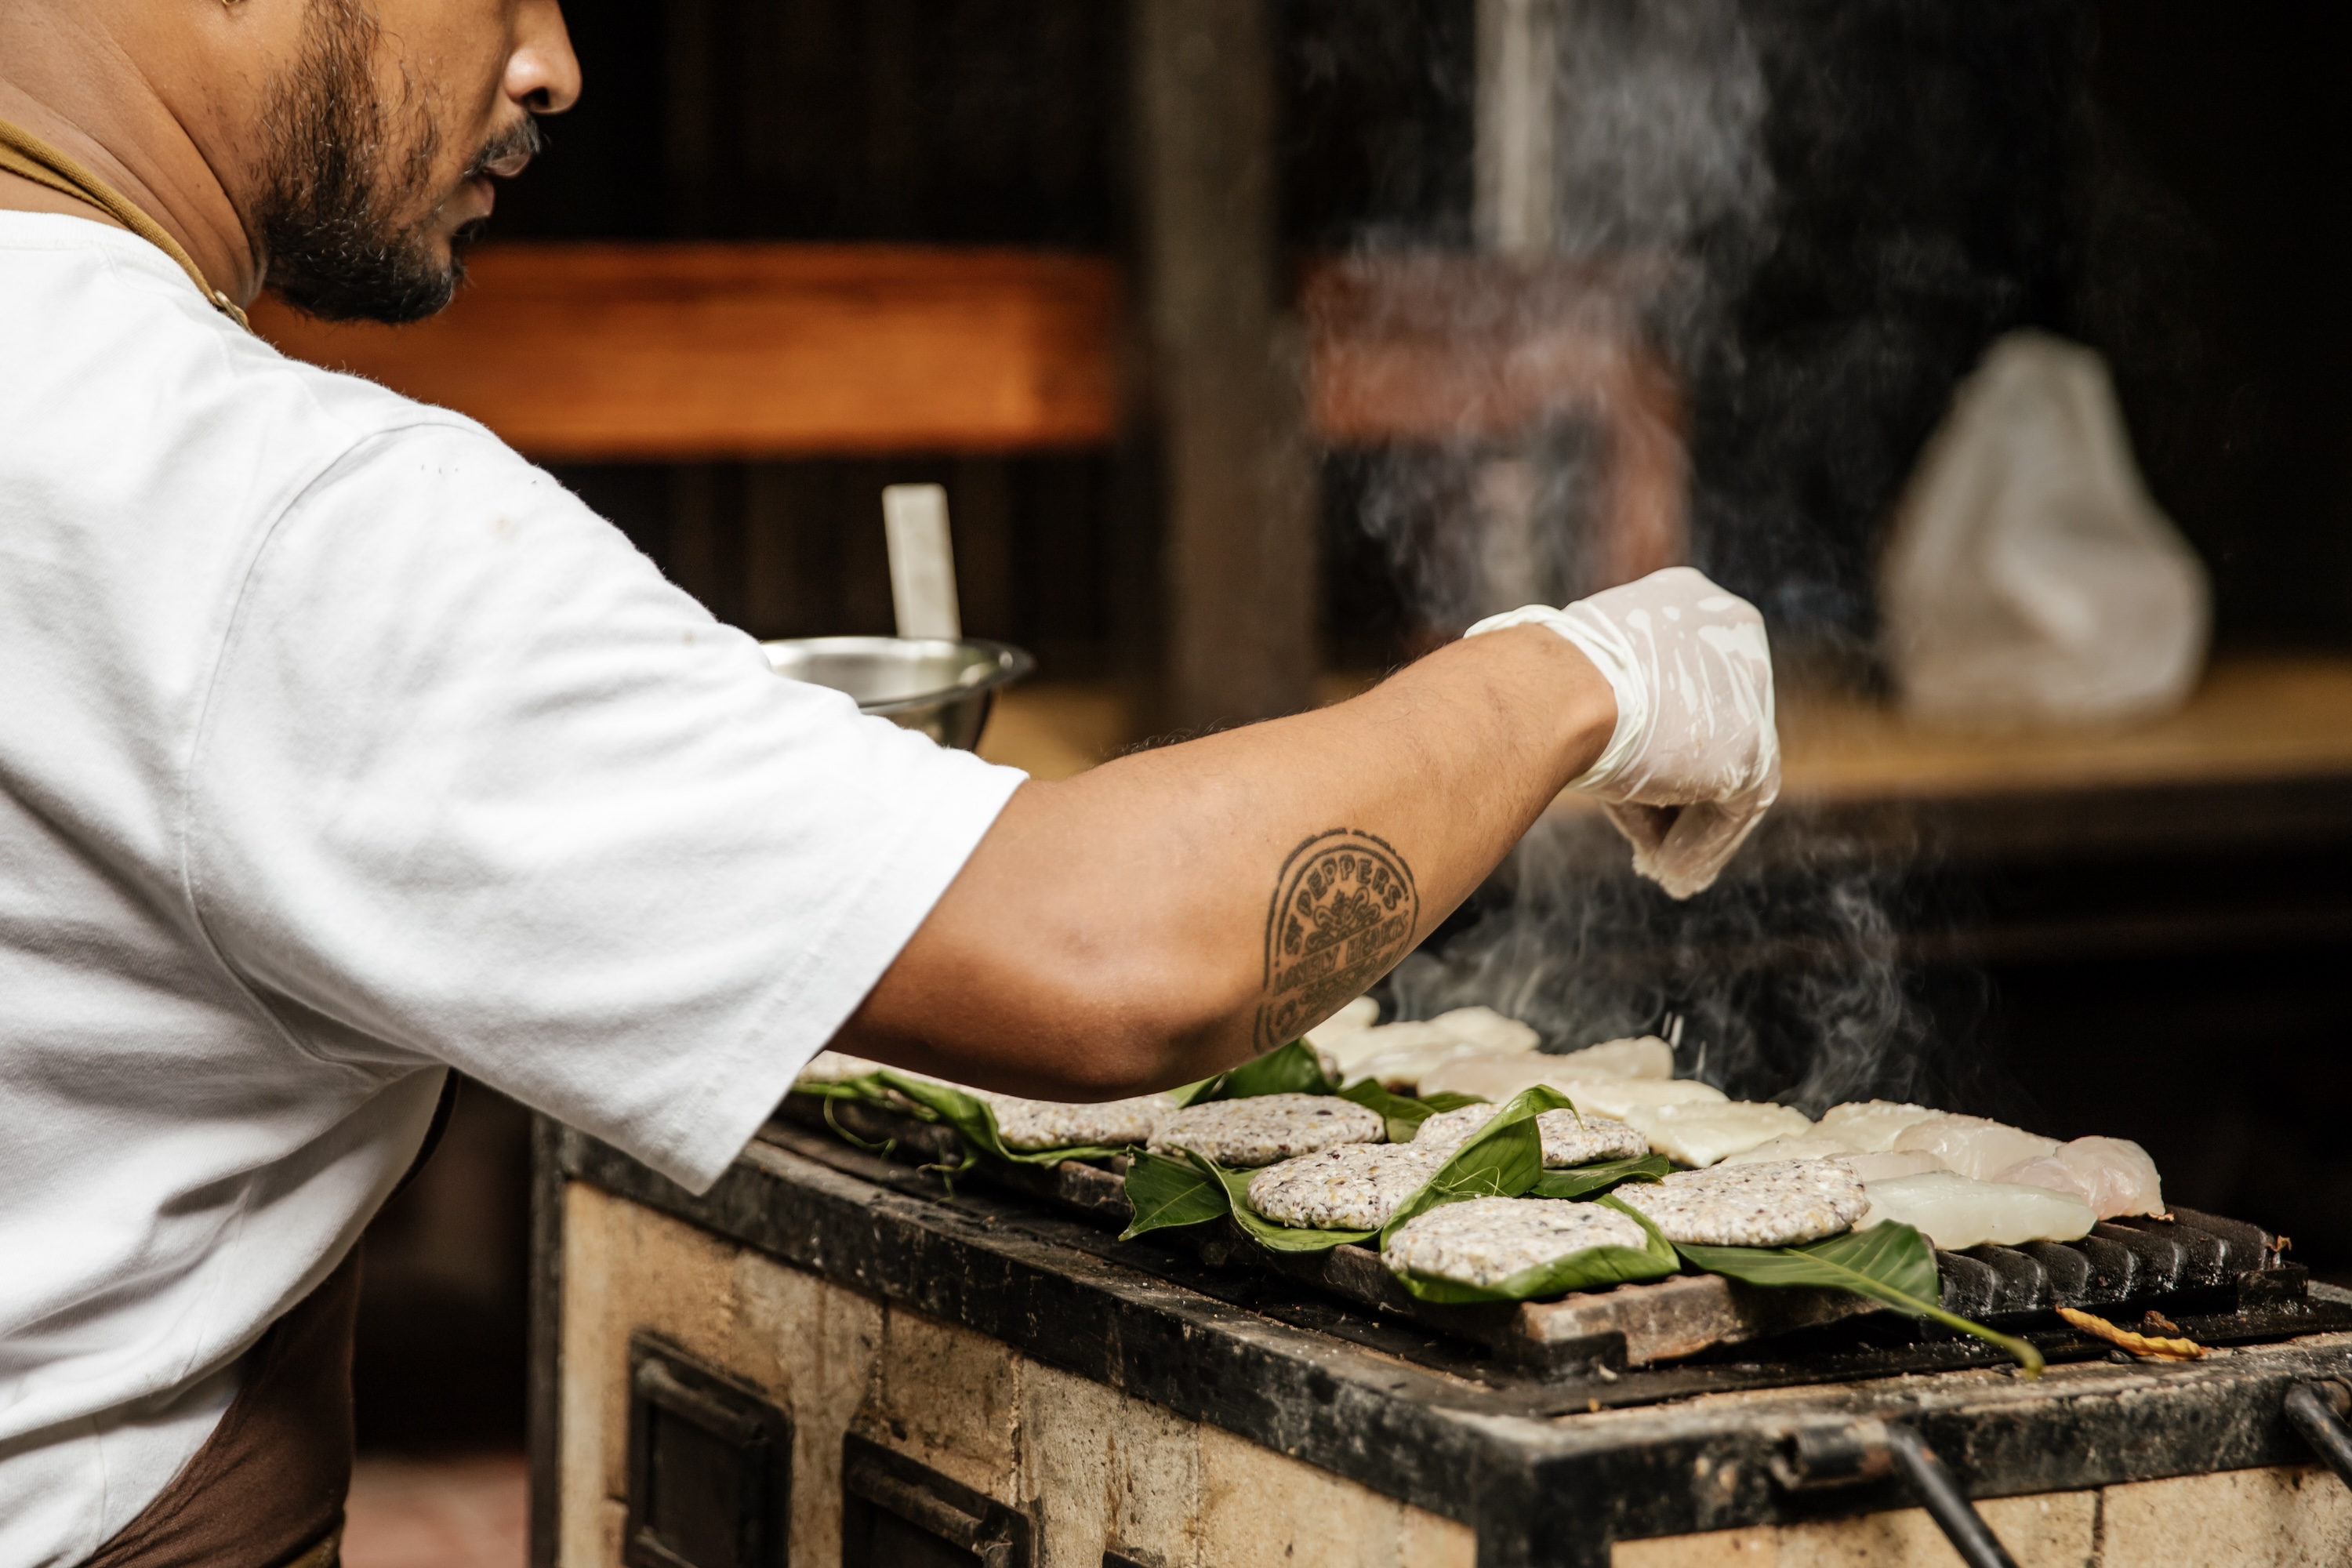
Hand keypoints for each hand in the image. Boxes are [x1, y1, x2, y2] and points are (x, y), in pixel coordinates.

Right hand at [1466, 567, 1779, 897]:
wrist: (1549, 691)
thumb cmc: (1535, 683)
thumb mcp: (1569, 674)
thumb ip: (1598, 695)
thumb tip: (1567, 733)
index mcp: (1684, 598)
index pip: (1683, 680)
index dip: (1658, 736)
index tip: (1633, 779)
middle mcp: (1730, 629)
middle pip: (1709, 728)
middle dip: (1679, 784)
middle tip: (1652, 832)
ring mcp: (1749, 688)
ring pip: (1723, 773)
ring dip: (1687, 822)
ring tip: (1657, 864)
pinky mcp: (1753, 747)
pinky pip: (1732, 811)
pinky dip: (1698, 843)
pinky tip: (1667, 870)